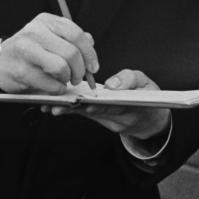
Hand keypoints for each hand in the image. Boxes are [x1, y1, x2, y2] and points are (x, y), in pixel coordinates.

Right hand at [0, 12, 98, 93]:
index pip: (76, 34)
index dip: (89, 53)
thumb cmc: (27, 51)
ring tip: (64, 81)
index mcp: (46, 21)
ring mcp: (26, 50)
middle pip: (71, 52)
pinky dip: (57, 89)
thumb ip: (70, 39)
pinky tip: (54, 87)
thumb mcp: (49, 38)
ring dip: (67, 79)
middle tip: (78, 77)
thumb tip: (90, 42)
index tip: (93, 67)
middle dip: (80, 70)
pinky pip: (49, 83)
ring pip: (61, 67)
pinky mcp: (21, 70)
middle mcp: (35, 31)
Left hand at [45, 69, 170, 139]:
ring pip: (84, 113)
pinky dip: (68, 108)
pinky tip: (51, 106)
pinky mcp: (97, 116)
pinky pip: (82, 112)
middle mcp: (115, 118)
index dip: (96, 105)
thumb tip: (111, 84)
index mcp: (129, 109)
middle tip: (56, 106)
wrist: (149, 119)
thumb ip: (129, 80)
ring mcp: (105, 119)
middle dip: (74, 108)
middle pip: (92, 112)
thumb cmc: (148, 96)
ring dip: (66, 109)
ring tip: (48, 106)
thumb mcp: (146, 83)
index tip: (82, 103)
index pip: (112, 107)